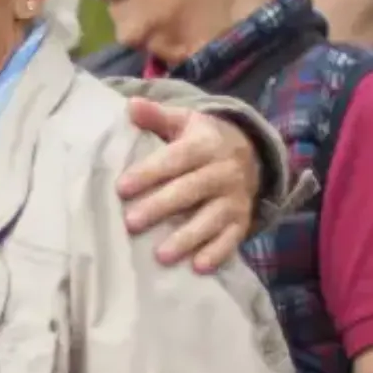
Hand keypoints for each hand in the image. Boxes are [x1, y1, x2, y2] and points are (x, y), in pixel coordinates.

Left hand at [117, 99, 256, 271]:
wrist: (251, 153)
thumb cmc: (202, 139)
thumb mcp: (184, 122)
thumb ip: (157, 116)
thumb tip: (131, 106)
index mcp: (206, 145)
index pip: (176, 159)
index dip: (149, 173)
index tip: (121, 188)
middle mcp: (224, 172)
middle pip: (191, 190)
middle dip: (161, 207)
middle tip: (131, 223)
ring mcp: (235, 198)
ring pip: (211, 219)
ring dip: (187, 237)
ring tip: (161, 255)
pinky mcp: (242, 221)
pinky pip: (232, 239)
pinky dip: (217, 253)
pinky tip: (197, 267)